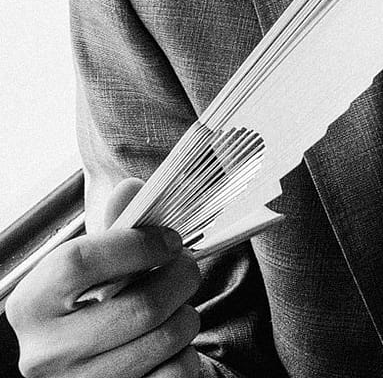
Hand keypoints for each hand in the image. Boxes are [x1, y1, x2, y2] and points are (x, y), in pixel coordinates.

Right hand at [8, 179, 205, 377]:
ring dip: (186, 317)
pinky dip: (185, 355)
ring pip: (166, 338)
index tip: (169, 240)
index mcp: (31, 305)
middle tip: (186, 269)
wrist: (86, 372)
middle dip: (181, 279)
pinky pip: (176, 372)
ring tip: (174, 311)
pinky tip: (168, 349)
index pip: (79, 262)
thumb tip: (133, 188)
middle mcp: (45, 352)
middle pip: (140, 306)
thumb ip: (114, 229)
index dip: (137, 244)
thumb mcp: (93, 270)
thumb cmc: (94, 309)